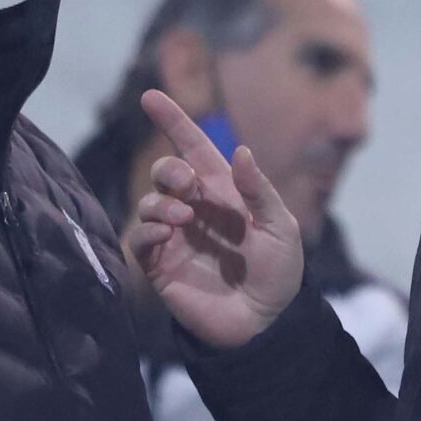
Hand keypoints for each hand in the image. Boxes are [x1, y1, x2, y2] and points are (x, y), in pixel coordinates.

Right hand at [123, 90, 303, 349]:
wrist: (264, 324)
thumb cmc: (278, 274)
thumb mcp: (280, 227)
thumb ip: (259, 190)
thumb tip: (241, 150)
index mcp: (225, 193)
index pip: (193, 148)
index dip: (173, 121)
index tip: (150, 96)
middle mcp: (196, 210)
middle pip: (165, 172)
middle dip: (169, 170)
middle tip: (188, 186)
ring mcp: (176, 237)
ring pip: (150, 202)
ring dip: (161, 202)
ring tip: (183, 219)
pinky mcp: (161, 265)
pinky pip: (139, 238)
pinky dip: (147, 229)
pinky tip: (166, 233)